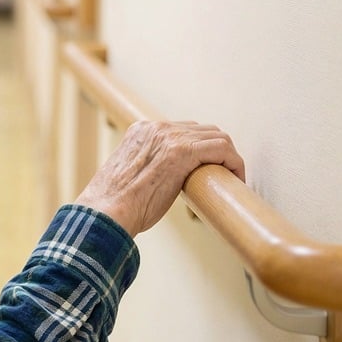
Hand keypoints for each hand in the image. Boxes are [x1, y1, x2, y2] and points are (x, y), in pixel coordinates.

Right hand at [73, 121, 245, 236]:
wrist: (106, 213)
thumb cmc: (115, 205)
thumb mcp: (130, 175)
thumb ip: (147, 166)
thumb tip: (166, 179)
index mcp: (141, 131)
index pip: (183, 130)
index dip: (201, 150)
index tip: (207, 169)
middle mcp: (155, 128)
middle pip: (203, 130)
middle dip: (218, 152)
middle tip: (223, 176)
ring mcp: (169, 137)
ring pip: (217, 137)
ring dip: (229, 158)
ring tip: (231, 180)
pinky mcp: (183, 152)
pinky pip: (222, 149)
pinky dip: (234, 163)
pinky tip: (235, 179)